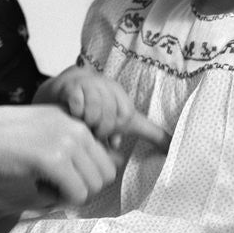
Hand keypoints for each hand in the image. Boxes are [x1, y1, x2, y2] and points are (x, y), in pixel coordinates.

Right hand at [0, 103, 120, 208]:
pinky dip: (60, 200)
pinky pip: (77, 194)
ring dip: (71, 194)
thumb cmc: (5, 141)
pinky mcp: (54, 159)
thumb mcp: (45, 132)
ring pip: (94, 186)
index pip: (107, 158)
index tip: (60, 175)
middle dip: (83, 187)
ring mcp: (66, 141)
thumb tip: (113, 164)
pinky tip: (38, 188)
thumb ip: (73, 144)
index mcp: (75, 118)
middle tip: (54, 184)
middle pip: (106, 174)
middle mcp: (76, 126)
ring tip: (44, 185)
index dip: (85, 175)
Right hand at [35, 66, 169, 151]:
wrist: (60, 92)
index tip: (106, 133)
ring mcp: (88, 84)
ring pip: (95, 112)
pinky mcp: (70, 87)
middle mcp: (106, 85)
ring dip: (87, 123)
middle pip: (110, 114)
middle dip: (100, 129)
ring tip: (81, 124)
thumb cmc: (94, 112)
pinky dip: (75, 115)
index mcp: (120, 93)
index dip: (114, 128)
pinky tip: (72, 116)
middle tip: (90, 130)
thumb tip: (173, 148)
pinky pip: (78, 106)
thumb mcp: (122, 121)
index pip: (125, 114)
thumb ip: (147, 134)